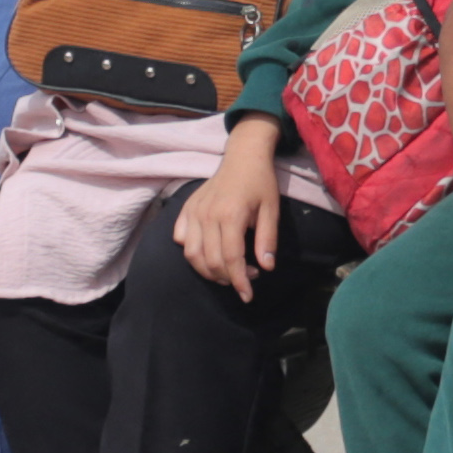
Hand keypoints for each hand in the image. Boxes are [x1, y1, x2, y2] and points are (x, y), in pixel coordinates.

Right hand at [177, 125, 285, 290]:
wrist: (243, 156)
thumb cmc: (260, 183)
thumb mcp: (272, 210)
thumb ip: (268, 239)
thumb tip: (266, 268)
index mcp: (230, 215)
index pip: (231, 259)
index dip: (240, 281)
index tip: (248, 296)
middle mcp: (207, 215)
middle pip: (211, 261)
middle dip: (228, 278)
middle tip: (246, 277)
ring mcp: (194, 212)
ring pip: (192, 255)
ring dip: (208, 271)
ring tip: (227, 273)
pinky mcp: (186, 209)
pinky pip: (181, 239)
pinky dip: (192, 253)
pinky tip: (209, 252)